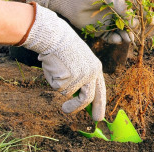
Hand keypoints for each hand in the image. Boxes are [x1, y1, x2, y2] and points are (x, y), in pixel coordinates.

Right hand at [20, 3, 105, 120]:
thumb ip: (81, 78)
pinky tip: (53, 67)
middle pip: (87, 99)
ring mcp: (81, 77)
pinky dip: (52, 80)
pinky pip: (57, 87)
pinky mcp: (69, 78)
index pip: (101, 91)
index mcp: (96, 68)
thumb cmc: (64, 47)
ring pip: (67, 93)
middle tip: (66, 111)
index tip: (98, 117)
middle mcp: (91, 74)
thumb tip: (77, 97)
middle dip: (77, 108)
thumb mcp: (79, 61)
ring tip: (56, 70)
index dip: (100, 105)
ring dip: (59, 85)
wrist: (56, 36)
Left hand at [26, 0, 136, 43]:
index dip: (145, 14)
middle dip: (136, 28)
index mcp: (120, 0)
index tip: (151, 20)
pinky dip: (116, 40)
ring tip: (128, 38)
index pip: (136, 8)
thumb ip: (120, 6)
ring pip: (122, 31)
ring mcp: (109, 22)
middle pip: (131, 22)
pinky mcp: (100, 31)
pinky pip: (111, 38)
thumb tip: (134, 19)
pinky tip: (117, 39)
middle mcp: (116, 12)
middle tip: (137, 32)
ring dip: (127, 35)